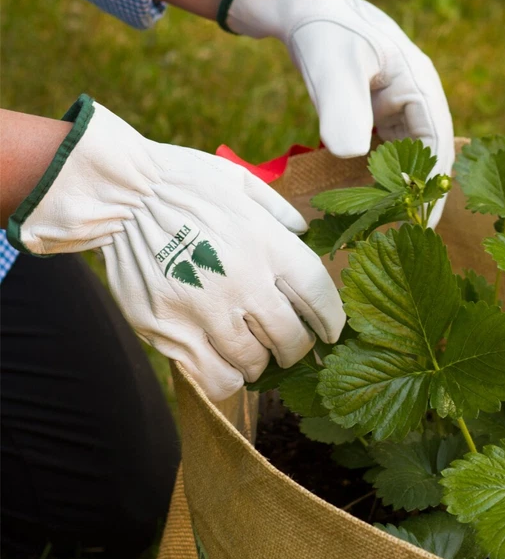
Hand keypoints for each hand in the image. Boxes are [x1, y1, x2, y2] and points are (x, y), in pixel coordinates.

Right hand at [7, 96, 344, 399]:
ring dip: (259, 364)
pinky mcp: (169, 331)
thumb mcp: (237, 179)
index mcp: (265, 242)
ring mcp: (205, 309)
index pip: (318, 295)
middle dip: (296, 349)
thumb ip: (276, 210)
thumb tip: (304, 232)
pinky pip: (212, 377)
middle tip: (288, 346)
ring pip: (253, 364)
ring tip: (251, 354)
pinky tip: (222, 365)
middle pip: (291, 338)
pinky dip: (225, 379)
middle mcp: (242, 280)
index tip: (329, 333)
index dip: (331, 321)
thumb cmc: (180, 182)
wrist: (118, 193)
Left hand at [217, 0, 453, 222]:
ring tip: (385, 225)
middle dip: (416, 193)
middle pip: (426, 155)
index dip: (431, 187)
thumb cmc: (323, 30)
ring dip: (398, 187)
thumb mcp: (333, 67)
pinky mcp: (376, 112)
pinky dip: (377, 175)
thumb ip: (342, 108)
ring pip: (406, 156)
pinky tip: (362, 199)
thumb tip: (351, 154)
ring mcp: (396, 105)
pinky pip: (385, 151)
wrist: (300, 6)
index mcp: (419, 85)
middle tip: (402, 235)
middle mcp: (415, 98)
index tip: (421, 224)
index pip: (437, 146)